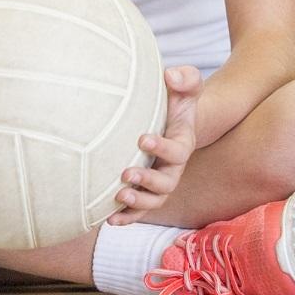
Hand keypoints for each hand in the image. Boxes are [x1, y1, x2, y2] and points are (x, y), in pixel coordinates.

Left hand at [109, 66, 202, 224]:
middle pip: (168, 183)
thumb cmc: (176, 99)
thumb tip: (170, 75)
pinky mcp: (146, 190)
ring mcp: (160, 180)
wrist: (173, 118)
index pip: (178, 151)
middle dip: (148, 181)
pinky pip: (139, 210)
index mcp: (183, 142)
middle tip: (127, 173)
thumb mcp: (186, 84)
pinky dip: (127, 217)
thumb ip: (185, 78)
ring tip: (118, 195)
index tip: (141, 138)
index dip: (161, 148)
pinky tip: (109, 219)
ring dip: (138, 201)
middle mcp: (174, 167)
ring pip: (155, 200)